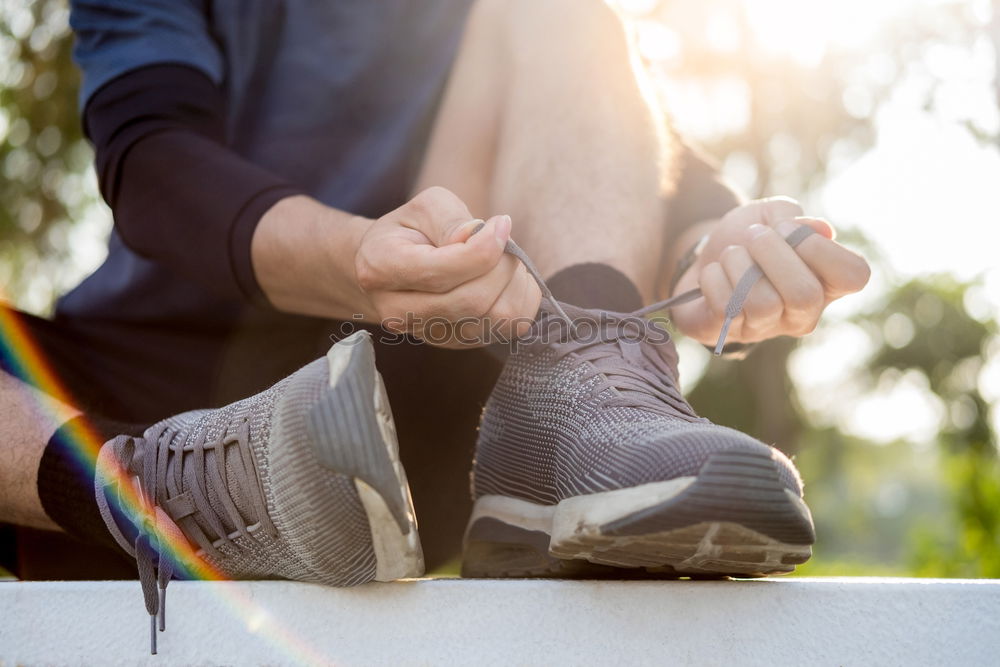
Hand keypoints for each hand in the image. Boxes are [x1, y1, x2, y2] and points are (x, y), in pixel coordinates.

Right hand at [354, 186, 541, 346]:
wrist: (392, 266)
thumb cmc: (411, 230)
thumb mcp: (425, 207)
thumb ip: (453, 220)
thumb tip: (489, 238)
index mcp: (381, 268)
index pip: (442, 273)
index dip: (484, 248)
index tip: (500, 223)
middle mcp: (398, 312)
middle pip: (473, 301)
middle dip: (502, 266)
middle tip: (504, 240)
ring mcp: (429, 334)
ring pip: (497, 319)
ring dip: (514, 283)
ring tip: (503, 259)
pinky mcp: (458, 342)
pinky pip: (510, 328)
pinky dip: (520, 298)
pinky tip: (505, 279)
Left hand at [669, 197, 870, 346]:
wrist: (705, 253)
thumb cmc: (750, 236)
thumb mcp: (773, 214)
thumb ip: (794, 216)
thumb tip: (820, 230)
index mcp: (827, 283)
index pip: (854, 276)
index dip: (820, 248)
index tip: (788, 228)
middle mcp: (803, 314)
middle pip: (805, 295)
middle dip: (772, 252)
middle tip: (754, 236)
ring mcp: (766, 329)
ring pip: (762, 304)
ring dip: (738, 264)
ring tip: (732, 254)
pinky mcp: (728, 333)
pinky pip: (725, 308)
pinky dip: (714, 278)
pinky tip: (715, 273)